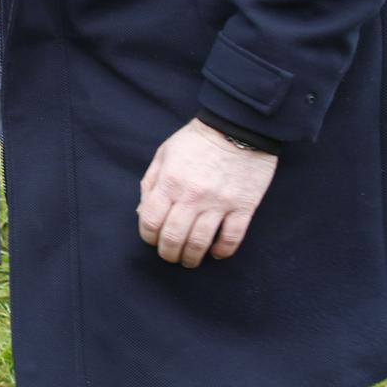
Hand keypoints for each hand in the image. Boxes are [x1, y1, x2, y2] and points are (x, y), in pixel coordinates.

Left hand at [136, 119, 277, 266]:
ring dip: (192, 258)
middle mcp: (192, 196)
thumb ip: (151, 184)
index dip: (148, 237)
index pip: (151, 222)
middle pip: (174, 238)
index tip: (153, 240)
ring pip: (200, 243)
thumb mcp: (164, 154)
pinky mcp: (243, 206)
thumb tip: (143, 214)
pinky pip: (232, 238)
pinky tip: (216, 253)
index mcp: (169, 182)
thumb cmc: (196, 141)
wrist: (237, 126)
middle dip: (168, 253)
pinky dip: (222, 251)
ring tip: (190, 260)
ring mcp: (219, 203)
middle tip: (171, 256)